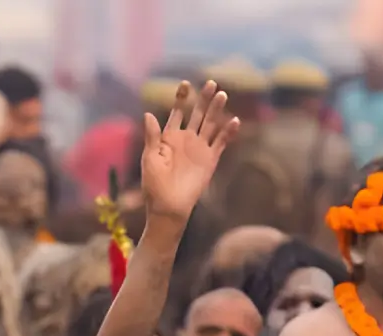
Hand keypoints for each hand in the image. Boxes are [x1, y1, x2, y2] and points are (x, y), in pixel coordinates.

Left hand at [140, 80, 239, 222]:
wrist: (168, 205)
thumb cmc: (154, 184)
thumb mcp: (149, 157)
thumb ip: (152, 136)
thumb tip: (147, 114)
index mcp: (169, 138)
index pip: (177, 112)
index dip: (181, 98)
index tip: (185, 83)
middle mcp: (186, 140)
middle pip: (197, 114)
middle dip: (203, 99)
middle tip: (210, 82)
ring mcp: (199, 149)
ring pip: (211, 124)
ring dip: (216, 110)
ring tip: (222, 94)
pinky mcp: (210, 160)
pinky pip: (221, 143)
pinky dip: (228, 132)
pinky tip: (234, 120)